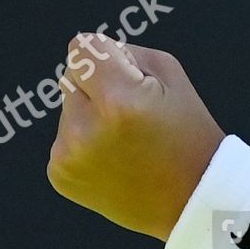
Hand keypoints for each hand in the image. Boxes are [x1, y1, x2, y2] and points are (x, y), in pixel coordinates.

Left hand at [47, 31, 225, 241]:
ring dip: (89, 114)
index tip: (123, 71)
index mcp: (118, 101)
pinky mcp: (60, 174)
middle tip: (131, 111)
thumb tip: (85, 52)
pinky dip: (83, 140)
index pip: (81, 48)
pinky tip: (112, 157)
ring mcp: (69, 156)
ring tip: (124, 138)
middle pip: (71, 76)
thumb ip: (123, 52)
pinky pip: (63, 136)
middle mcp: (85, 130)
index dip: (104, 54)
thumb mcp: (170, 74)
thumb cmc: (186, 132)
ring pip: (67, 107)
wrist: (189, 200)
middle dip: (96, 85)